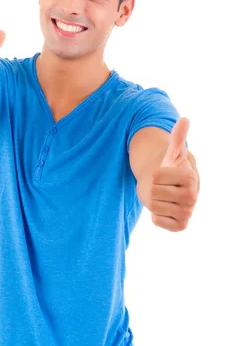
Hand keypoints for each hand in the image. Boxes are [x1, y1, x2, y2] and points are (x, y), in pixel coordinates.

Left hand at [149, 117, 198, 231]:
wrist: (173, 189)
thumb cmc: (170, 168)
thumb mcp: (172, 152)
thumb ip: (177, 138)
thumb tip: (184, 119)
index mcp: (190, 177)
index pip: (156, 176)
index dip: (155, 174)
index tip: (163, 174)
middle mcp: (192, 197)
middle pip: (154, 193)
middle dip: (153, 189)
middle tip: (162, 187)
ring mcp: (187, 212)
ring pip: (154, 207)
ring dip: (153, 201)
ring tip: (163, 197)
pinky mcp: (180, 226)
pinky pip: (158, 221)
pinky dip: (156, 216)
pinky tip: (163, 209)